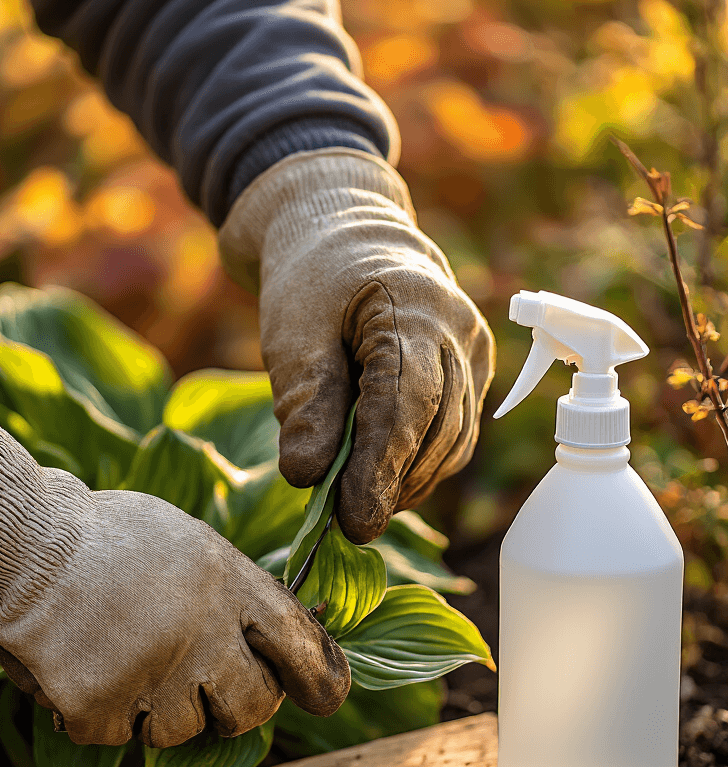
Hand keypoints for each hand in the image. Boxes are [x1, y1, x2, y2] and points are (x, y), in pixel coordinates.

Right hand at [0, 425, 349, 746]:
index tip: (326, 695)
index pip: (300, 645)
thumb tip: (286, 645)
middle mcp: (203, 631)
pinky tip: (83, 668)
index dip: (321, 677)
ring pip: (181, 730)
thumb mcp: (194, 546)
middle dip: (233, 707)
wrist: (25, 539)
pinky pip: (117, 737)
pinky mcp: (100, 705)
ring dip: (155, 710)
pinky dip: (98, 715)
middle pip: (251, 706)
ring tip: (124, 658)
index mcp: (230, 584)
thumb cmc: (109, 539)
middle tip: (204, 690)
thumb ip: (238, 594)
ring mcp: (153, 672)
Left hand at [219, 150, 494, 544]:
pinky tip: (385, 486)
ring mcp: (475, 353)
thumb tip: (308, 478)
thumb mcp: (291, 335)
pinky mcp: (474, 375)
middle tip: (348, 527)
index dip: (382, 466)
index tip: (353, 520)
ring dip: (410, 483)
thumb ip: (303, 404)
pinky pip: (456, 435)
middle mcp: (459, 329)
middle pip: (439, 427)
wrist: (348, 239)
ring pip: (454, 440)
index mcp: (412, 305)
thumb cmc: (314, 285)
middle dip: (395, 485)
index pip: (407, 401)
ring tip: (361, 510)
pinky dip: (421, 468)